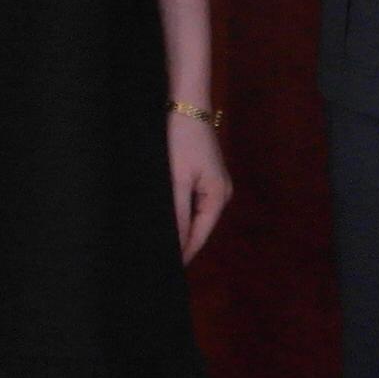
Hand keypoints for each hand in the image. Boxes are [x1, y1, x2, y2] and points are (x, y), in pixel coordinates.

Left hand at [169, 115, 235, 262]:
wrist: (186, 105)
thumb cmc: (181, 141)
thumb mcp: (177, 180)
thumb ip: (178, 214)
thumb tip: (178, 245)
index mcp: (218, 197)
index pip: (199, 236)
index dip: (183, 254)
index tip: (166, 272)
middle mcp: (221, 193)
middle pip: (199, 227)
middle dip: (181, 242)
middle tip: (157, 258)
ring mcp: (214, 183)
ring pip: (195, 215)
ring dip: (180, 226)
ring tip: (158, 240)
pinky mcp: (204, 175)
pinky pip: (193, 202)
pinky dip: (180, 211)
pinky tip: (166, 215)